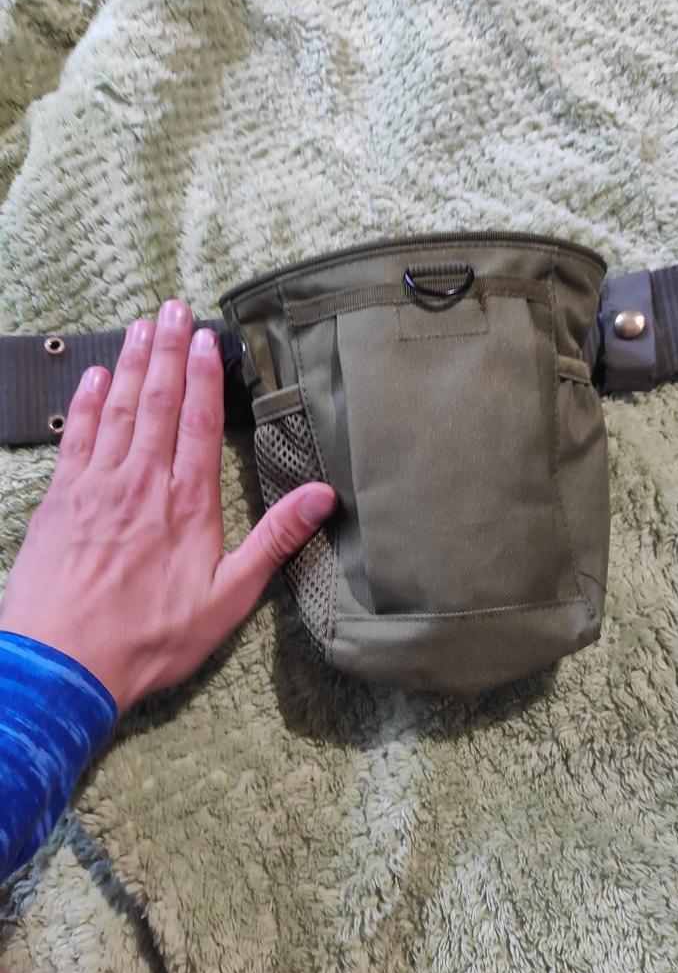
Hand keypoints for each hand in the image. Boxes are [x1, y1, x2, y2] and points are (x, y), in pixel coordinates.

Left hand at [0, 300, 336, 711]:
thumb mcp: (228, 599)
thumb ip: (275, 541)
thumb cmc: (150, 637)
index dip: (205, 377)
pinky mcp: (61, 500)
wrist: (61, 664)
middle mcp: (142, 482)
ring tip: (141, 325)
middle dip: (168, 351)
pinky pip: (77, 436)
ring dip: (132, 364)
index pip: (200, 423)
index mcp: (187, 504)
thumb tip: (322, 496)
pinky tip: (96, 377)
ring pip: (118, 409)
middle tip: (172, 307)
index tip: (206, 338)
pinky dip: (87, 402)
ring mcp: (96, 486)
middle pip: (158, 402)